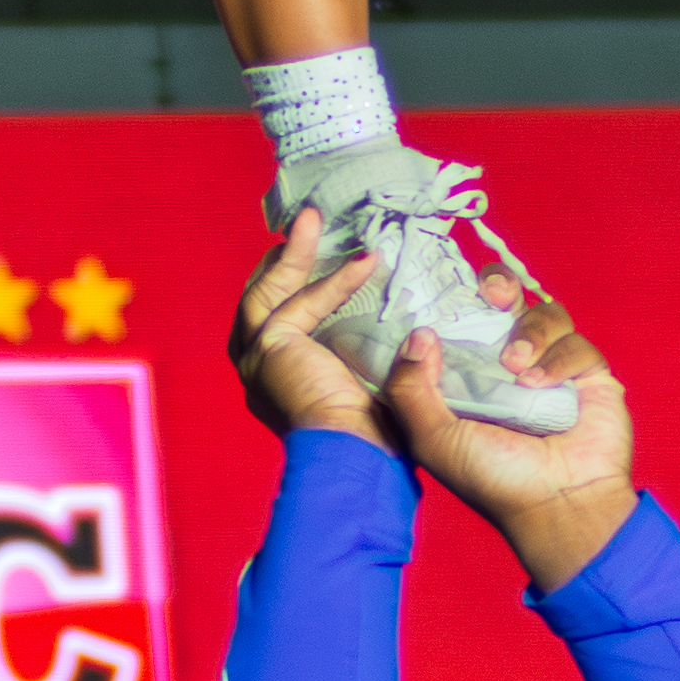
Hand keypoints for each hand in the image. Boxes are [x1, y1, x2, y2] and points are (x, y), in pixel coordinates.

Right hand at [229, 215, 394, 448]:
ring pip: (267, 294)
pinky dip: (329, 279)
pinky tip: (363, 261)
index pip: (282, 324)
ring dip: (293, 254)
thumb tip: (422, 333)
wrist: (359, 462)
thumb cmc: (378, 444)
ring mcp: (257, 363)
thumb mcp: (383, 392)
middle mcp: (261, 376)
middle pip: (262, 302)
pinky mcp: (269, 351)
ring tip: (313, 218)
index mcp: (283, 386)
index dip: (299, 287)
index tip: (327, 257)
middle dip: (283, 263)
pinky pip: (297, 301)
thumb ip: (391, 362)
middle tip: (307, 227)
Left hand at [389, 278, 634, 595]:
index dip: (454, 297)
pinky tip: (541, 385)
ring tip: (514, 365)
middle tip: (492, 295)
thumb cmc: (493, 478)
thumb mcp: (434, 438)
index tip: (444, 289)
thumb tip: (417, 335)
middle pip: (508, 298)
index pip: (461, 318)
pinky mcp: (588, 373)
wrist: (558, 504)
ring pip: (545, 312)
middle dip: (499, 285)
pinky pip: (577, 342)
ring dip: (529, 331)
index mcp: (470, 375)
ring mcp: (552, 365)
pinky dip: (558, 358)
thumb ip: (411, 390)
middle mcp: (510, 364)